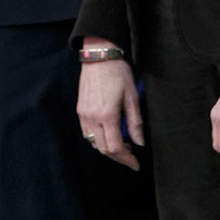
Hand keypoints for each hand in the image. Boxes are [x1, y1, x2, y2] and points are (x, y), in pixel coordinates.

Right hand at [75, 41, 144, 171]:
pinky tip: (109, 132)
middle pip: (103, 149)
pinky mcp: (80, 110)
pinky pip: (87, 133)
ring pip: (94, 143)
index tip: (135, 164)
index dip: (126, 159)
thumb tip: (139, 142)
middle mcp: (92, 117)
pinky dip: (98, 139)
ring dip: (107, 148)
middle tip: (131, 155)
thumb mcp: (132, 96)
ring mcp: (83, 114)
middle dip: (118, 156)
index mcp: (107, 115)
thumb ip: (135, 122)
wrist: (99, 55)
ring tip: (122, 143)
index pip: (116, 147)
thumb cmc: (118, 72)